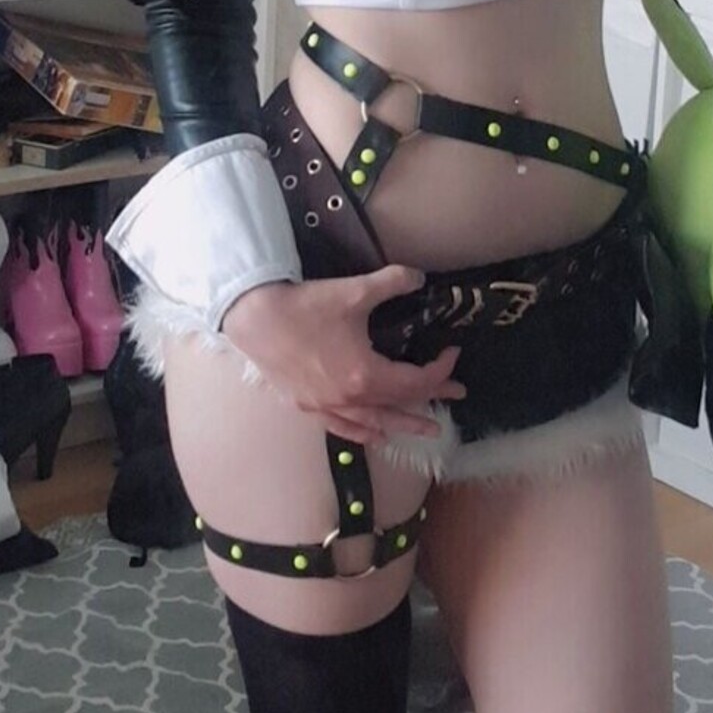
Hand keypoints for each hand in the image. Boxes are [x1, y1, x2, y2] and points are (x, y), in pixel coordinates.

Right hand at [221, 266, 465, 445]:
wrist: (256, 319)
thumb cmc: (307, 306)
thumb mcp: (355, 290)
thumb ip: (393, 282)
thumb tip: (420, 277)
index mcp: (366, 374)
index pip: (416, 380)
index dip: (440, 369)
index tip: (452, 352)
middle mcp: (349, 399)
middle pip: (400, 405)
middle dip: (431, 399)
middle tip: (456, 396)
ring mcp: (327, 407)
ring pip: (374, 423)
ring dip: (403, 424)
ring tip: (425, 429)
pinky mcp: (307, 406)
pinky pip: (342, 427)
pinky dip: (363, 432)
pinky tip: (374, 435)